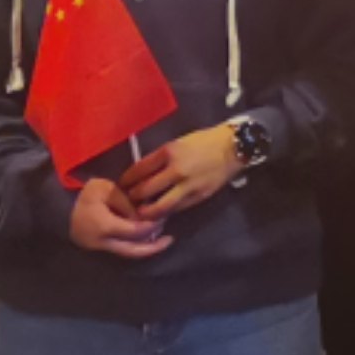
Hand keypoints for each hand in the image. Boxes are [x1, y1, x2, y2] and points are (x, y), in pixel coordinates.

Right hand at [66, 171, 173, 257]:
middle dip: (154, 247)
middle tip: (169, 240)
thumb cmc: (84, 194)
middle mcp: (103, 242)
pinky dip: (135, 247)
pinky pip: (121, 251)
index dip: (151, 225)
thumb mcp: (106, 189)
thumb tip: (142, 216)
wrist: (60, 207)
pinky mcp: (98, 249)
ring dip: (146, 249)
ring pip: (128, 254)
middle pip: (134, 250)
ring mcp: (99, 248)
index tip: (162, 217)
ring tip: (161, 240)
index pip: (135, 231)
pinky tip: (146, 241)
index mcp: (105, 226)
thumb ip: (126, 202)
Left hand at [121, 121, 244, 217]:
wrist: (233, 148)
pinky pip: (176, 208)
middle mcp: (175, 170)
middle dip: (132, 198)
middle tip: (126, 201)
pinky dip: (166, 212)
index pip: (138, 170)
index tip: (121, 185)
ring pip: (159, 206)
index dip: (126, 180)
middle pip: (145, 190)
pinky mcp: (197, 197)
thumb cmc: (204, 141)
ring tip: (140, 213)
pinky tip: (160, 212)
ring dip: (147, 211)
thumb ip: (161, 158)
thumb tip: (144, 173)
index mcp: (168, 152)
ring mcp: (187, 186)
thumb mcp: (178, 143)